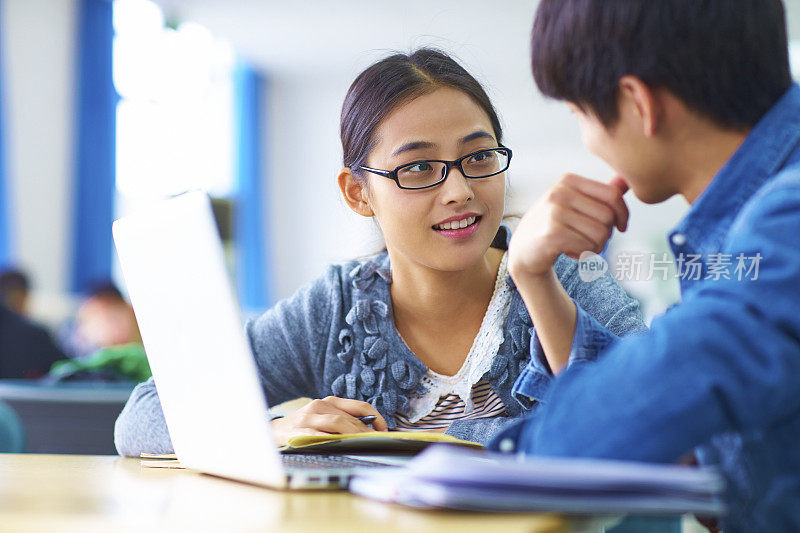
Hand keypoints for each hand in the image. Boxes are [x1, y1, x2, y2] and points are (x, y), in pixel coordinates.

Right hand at [271, 396, 387, 445]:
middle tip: (378, 442)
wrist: (272, 432)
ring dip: (355, 434)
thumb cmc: (303, 426)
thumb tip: (370, 430)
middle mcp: (319, 405)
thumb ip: (342, 419)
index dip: (376, 417)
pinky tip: (343, 446)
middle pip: (350, 417)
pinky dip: (333, 439)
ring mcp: (309, 417)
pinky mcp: (300, 430)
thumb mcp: (323, 417)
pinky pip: (320, 435)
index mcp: (329, 402)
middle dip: (367, 431)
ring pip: (338, 423)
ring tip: (366, 444)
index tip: (385, 429)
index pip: (359, 406)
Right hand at [508, 174, 628, 278]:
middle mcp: (560, 192)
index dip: (623, 213)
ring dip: (595, 246)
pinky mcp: (552, 234)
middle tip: (589, 240)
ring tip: (578, 245)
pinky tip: (568, 252)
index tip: (621, 226)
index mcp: (568, 180)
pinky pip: (587, 246)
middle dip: (606, 234)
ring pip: (601, 234)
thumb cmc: (553, 226)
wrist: (524, 250)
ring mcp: (554, 212)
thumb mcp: (574, 204)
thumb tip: (626, 181)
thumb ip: (599, 194)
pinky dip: (583, 254)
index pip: (612, 194)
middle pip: (608, 216)